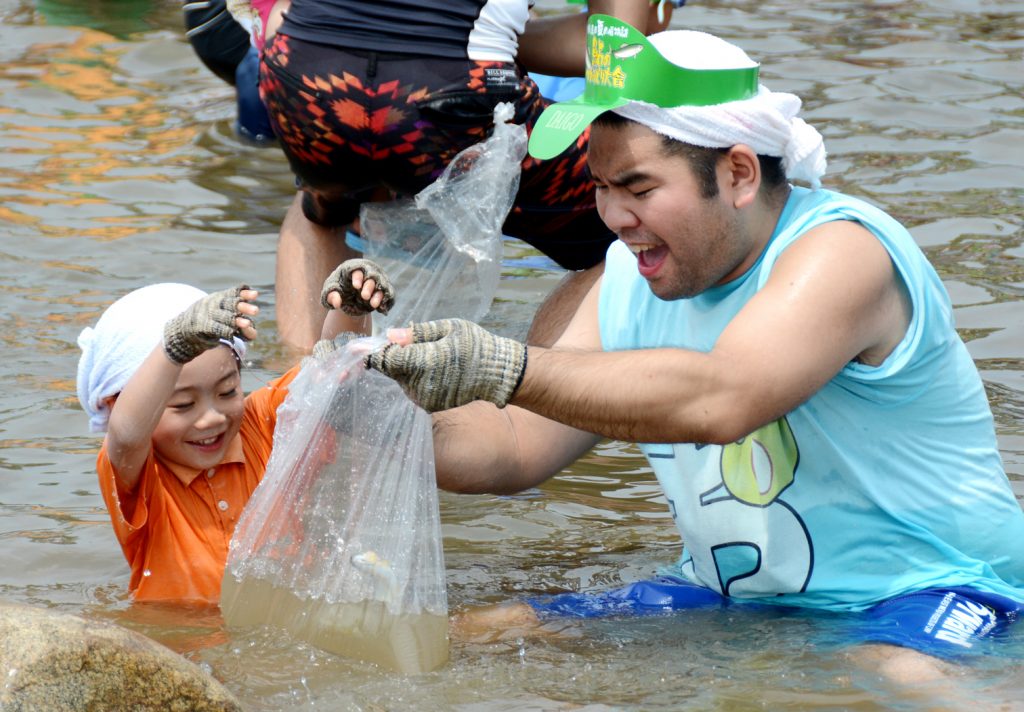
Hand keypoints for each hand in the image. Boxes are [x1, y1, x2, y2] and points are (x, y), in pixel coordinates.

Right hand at [163, 286, 257, 364]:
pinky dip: (224, 330)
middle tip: (256, 311)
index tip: (256, 294)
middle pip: (231, 304)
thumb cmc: (211, 322)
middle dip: (244, 307)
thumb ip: (240, 324)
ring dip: (236, 321)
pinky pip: (215, 328)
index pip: (234, 293)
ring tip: (247, 323)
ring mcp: (208, 314)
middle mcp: (215, 304)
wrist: (185, 329)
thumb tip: (252, 331)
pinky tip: (232, 334)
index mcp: (220, 298)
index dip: (245, 293)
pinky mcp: (202, 326)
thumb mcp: (224, 318)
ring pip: (225, 317)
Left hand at [321, 258, 394, 315]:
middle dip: (369, 287)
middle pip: (372, 277)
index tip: (356, 287)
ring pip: (382, 286)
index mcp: (353, 268)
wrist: (350, 297)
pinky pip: (390, 295)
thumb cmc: (339, 290)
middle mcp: (368, 272)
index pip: (357, 270)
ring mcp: (378, 281)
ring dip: (378, 295)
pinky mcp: (384, 291)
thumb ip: (330, 297)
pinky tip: (382, 310)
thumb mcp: (329, 293)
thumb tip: (337, 303)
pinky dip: (387, 302)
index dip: (358, 277)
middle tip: (364, 297)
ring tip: (373, 305)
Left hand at [366, 318, 525, 412]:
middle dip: (388, 357)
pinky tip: (431, 369)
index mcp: (424, 362)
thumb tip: (390, 336)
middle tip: (394, 346)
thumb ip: (417, 333)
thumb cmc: (475, 345)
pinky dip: (414, 378)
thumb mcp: (449, 329)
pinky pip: (412, 388)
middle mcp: (420, 384)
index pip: (385, 359)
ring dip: (403, 368)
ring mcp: (425, 397)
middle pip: (390, 369)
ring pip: (400, 380)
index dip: (371, 352)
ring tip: (424, 356)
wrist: (497, 374)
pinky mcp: (430, 405)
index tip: (358, 347)